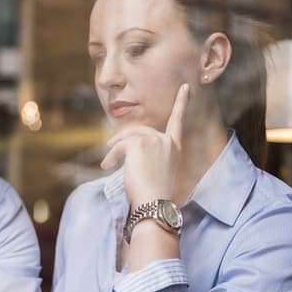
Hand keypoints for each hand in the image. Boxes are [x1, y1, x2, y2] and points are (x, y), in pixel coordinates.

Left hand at [101, 83, 189, 205]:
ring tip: (107, 163)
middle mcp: (167, 141)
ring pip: (128, 137)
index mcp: (175, 148)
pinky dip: (111, 155)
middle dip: (123, 140)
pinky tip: (108, 166)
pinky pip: (120, 145)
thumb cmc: (153, 195)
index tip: (184, 88)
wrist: (154, 204)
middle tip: (109, 150)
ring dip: (115, 149)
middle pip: (140, 130)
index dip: (181, 103)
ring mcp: (154, 140)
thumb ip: (148, 155)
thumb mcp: (155, 171)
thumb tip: (126, 147)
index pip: (178, 121)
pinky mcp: (139, 144)